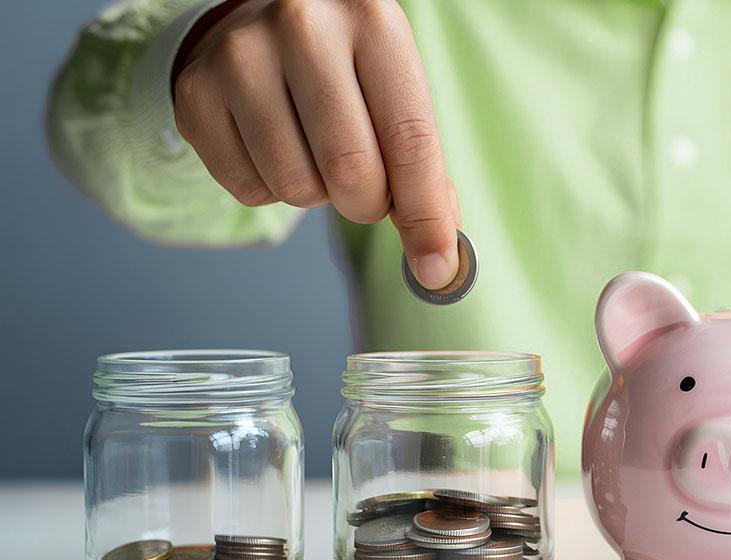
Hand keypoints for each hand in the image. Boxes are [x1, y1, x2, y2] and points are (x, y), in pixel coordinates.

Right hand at [173, 0, 459, 288]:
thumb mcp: (395, 92)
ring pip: (297, 186)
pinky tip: (274, 146)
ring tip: (315, 153)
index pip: (410, 138)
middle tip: (367, 192)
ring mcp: (241, 55)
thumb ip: (422, 168)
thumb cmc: (345, 69)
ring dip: (317, 195)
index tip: (436, 266)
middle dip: (368, 205)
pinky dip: (271, 189)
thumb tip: (437, 255)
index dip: (425, 213)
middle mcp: (303, 25)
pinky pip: (248, 188)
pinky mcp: (196, 91)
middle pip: (351, 169)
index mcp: (371, 19)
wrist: (257, 24)